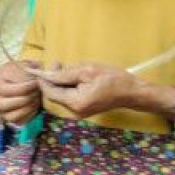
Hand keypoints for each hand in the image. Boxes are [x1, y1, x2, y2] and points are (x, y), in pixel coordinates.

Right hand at [0, 61, 42, 124]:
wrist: (14, 78)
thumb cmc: (17, 70)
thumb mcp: (21, 64)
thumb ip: (31, 68)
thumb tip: (43, 73)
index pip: (6, 90)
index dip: (24, 87)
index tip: (36, 82)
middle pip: (6, 105)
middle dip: (26, 99)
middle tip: (37, 91)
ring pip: (11, 116)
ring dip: (27, 108)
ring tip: (36, 97)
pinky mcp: (6, 118)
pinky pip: (18, 121)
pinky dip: (28, 115)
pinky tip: (34, 105)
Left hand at [36, 62, 174, 117]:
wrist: (131, 92)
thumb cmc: (112, 79)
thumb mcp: (87, 71)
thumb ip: (63, 74)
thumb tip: (44, 74)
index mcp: (75, 102)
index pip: (49, 91)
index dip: (42, 78)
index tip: (42, 64)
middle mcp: (74, 111)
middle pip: (53, 94)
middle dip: (51, 78)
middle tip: (58, 62)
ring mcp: (78, 113)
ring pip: (60, 95)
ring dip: (59, 81)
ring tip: (65, 67)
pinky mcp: (81, 110)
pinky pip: (68, 97)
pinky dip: (66, 87)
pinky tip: (72, 76)